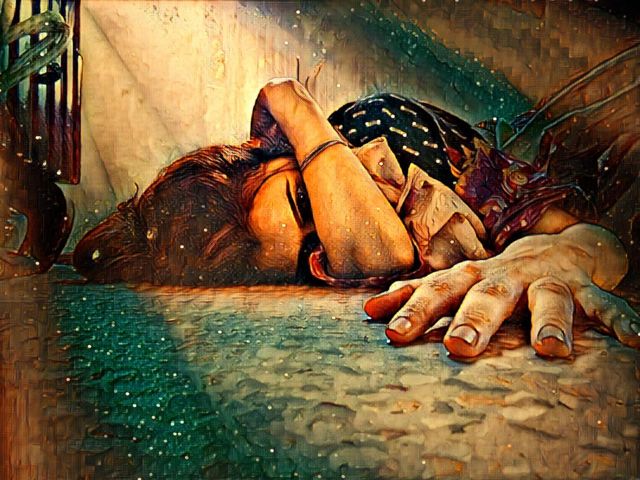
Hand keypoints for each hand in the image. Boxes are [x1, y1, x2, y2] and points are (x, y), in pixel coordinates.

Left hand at [364, 224, 638, 357]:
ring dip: (549, 322)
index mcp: (471, 276)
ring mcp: (546, 280)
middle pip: (488, 295)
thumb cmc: (493, 275)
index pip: (438, 290)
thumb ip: (415, 295)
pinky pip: (604, 303)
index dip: (415, 309)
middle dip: (473, 318)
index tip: (391, 333)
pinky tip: (634, 339)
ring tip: (551, 351)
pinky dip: (620, 318)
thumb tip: (367, 310)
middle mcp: (506, 276)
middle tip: (459, 347)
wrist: (554, 245)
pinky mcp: (583, 286)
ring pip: (548, 299)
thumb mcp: (455, 281)